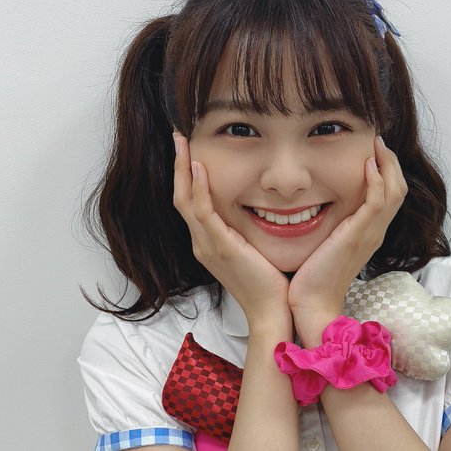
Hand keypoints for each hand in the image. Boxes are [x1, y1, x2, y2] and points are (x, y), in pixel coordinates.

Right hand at [172, 132, 290, 328]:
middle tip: (179, 137)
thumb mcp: (252, 251)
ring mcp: (207, 246)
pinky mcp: (220, 248)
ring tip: (182, 143)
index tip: (189, 151)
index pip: (191, 202)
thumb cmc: (268, 284)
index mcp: (209, 243)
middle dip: (179, 166)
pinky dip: (199, 189)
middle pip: (181, 197)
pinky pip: (203, 213)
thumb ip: (245, 232)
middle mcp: (202, 243)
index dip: (187, 176)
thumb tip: (255, 210)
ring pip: (185, 201)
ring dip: (183, 169)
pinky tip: (200, 168)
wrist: (272, 313)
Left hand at [288, 136, 406, 344]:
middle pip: (398, 189)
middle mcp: (375, 231)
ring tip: (376, 145)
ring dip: (387, 164)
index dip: (386, 171)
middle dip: (390, 162)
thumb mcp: (326, 243)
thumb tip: (318, 204)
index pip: (389, 195)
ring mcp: (370, 233)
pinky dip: (376, 181)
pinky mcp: (359, 235)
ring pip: (394, 192)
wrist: (312, 302)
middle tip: (377, 141)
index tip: (373, 151)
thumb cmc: (314, 276)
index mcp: (369, 232)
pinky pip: (378, 202)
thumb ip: (330, 224)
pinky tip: (367, 165)